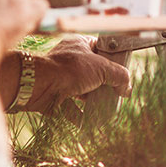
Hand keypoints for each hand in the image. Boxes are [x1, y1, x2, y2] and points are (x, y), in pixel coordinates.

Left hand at [4, 36, 131, 113]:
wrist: (38, 85)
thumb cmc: (68, 68)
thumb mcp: (101, 67)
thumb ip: (118, 76)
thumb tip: (127, 88)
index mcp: (80, 44)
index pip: (100, 48)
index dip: (112, 58)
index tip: (123, 68)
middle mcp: (70, 60)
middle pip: (94, 72)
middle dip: (106, 83)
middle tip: (119, 92)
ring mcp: (62, 79)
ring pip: (84, 91)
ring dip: (95, 100)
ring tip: (109, 108)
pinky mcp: (55, 98)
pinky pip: (72, 109)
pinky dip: (83, 116)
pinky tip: (94, 122)